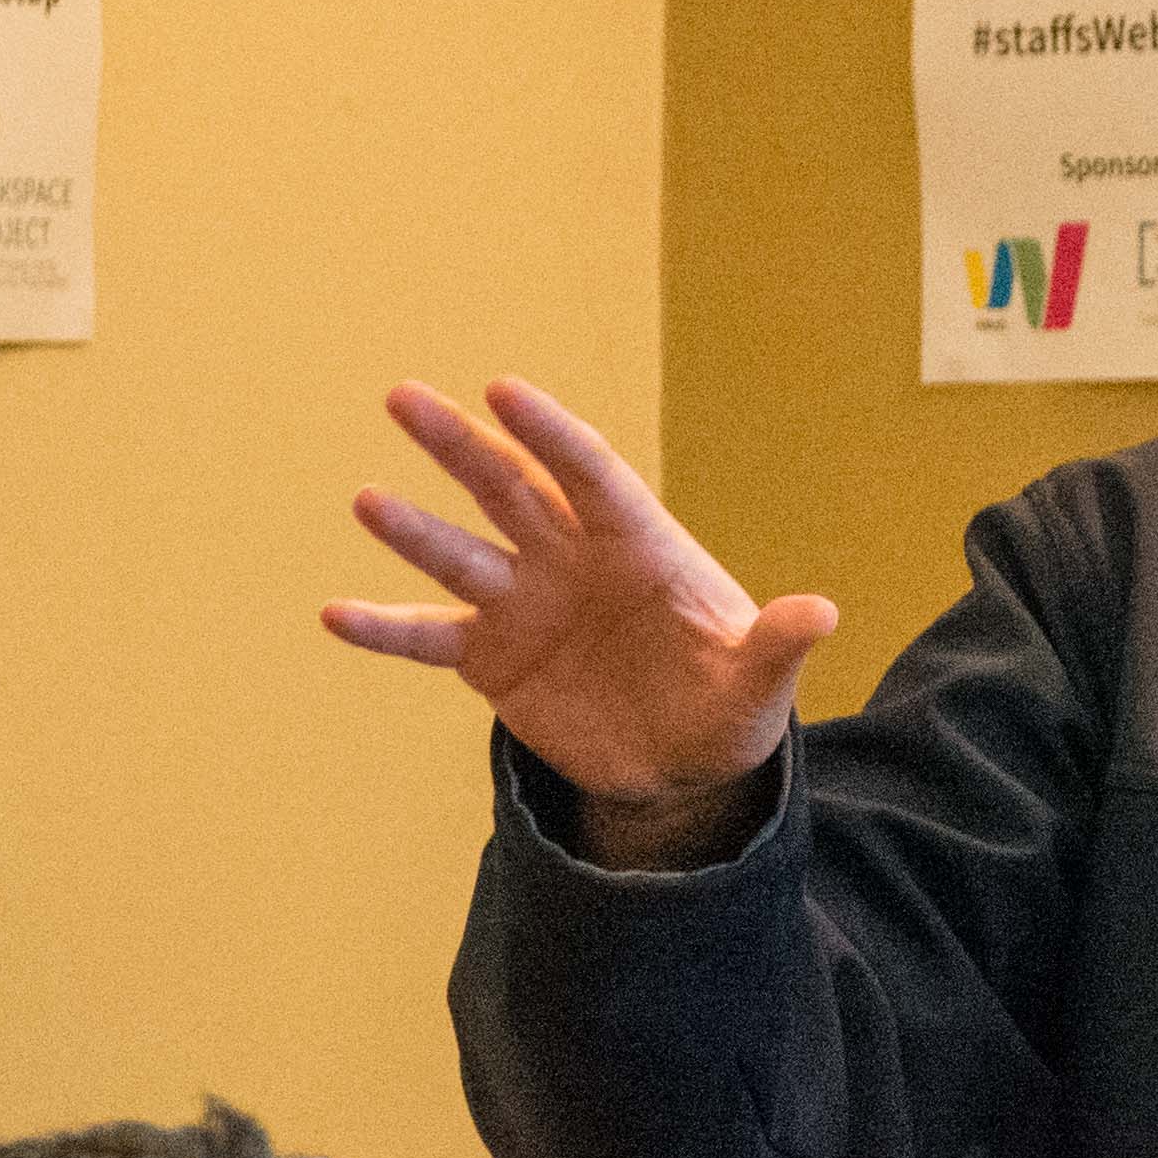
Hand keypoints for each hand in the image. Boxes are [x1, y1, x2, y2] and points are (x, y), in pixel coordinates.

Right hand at [322, 377, 837, 858]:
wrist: (682, 767)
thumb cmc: (728, 706)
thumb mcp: (756, 684)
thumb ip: (776, 646)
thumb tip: (821, 614)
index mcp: (640, 546)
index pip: (591, 476)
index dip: (552, 436)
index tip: (505, 390)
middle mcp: (571, 561)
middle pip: (511, 490)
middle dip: (461, 446)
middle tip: (405, 397)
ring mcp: (526, 605)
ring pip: (461, 555)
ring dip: (415, 531)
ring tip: (368, 501)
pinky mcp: (492, 658)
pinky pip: (428, 637)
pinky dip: (385, 629)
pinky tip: (335, 615)